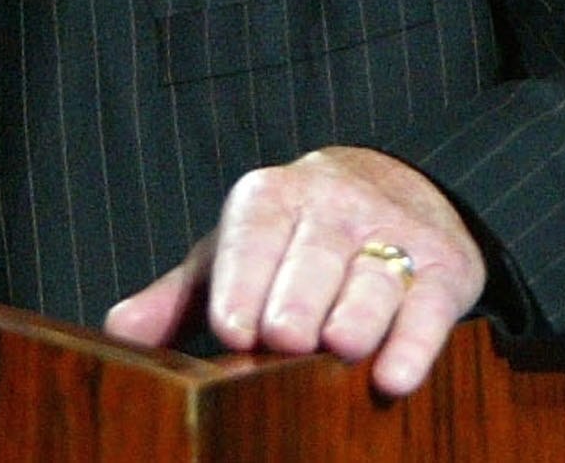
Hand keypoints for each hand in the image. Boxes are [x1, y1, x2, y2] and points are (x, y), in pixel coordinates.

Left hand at [103, 146, 485, 396]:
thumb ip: (179, 297)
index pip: (257, 230)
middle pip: (317, 254)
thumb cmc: (293, 241)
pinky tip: (394, 374)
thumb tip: (118, 336)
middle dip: (300, 298)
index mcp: (273, 197)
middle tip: (285, 338)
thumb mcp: (233, 254)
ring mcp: (395, 232)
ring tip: (340, 345)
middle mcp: (337, 205)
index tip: (232, 328)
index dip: (245, 278)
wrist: (396, 189)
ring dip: (358, 314)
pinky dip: (414, 342)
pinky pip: (431, 306)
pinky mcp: (446, 265)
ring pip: (375, 279)